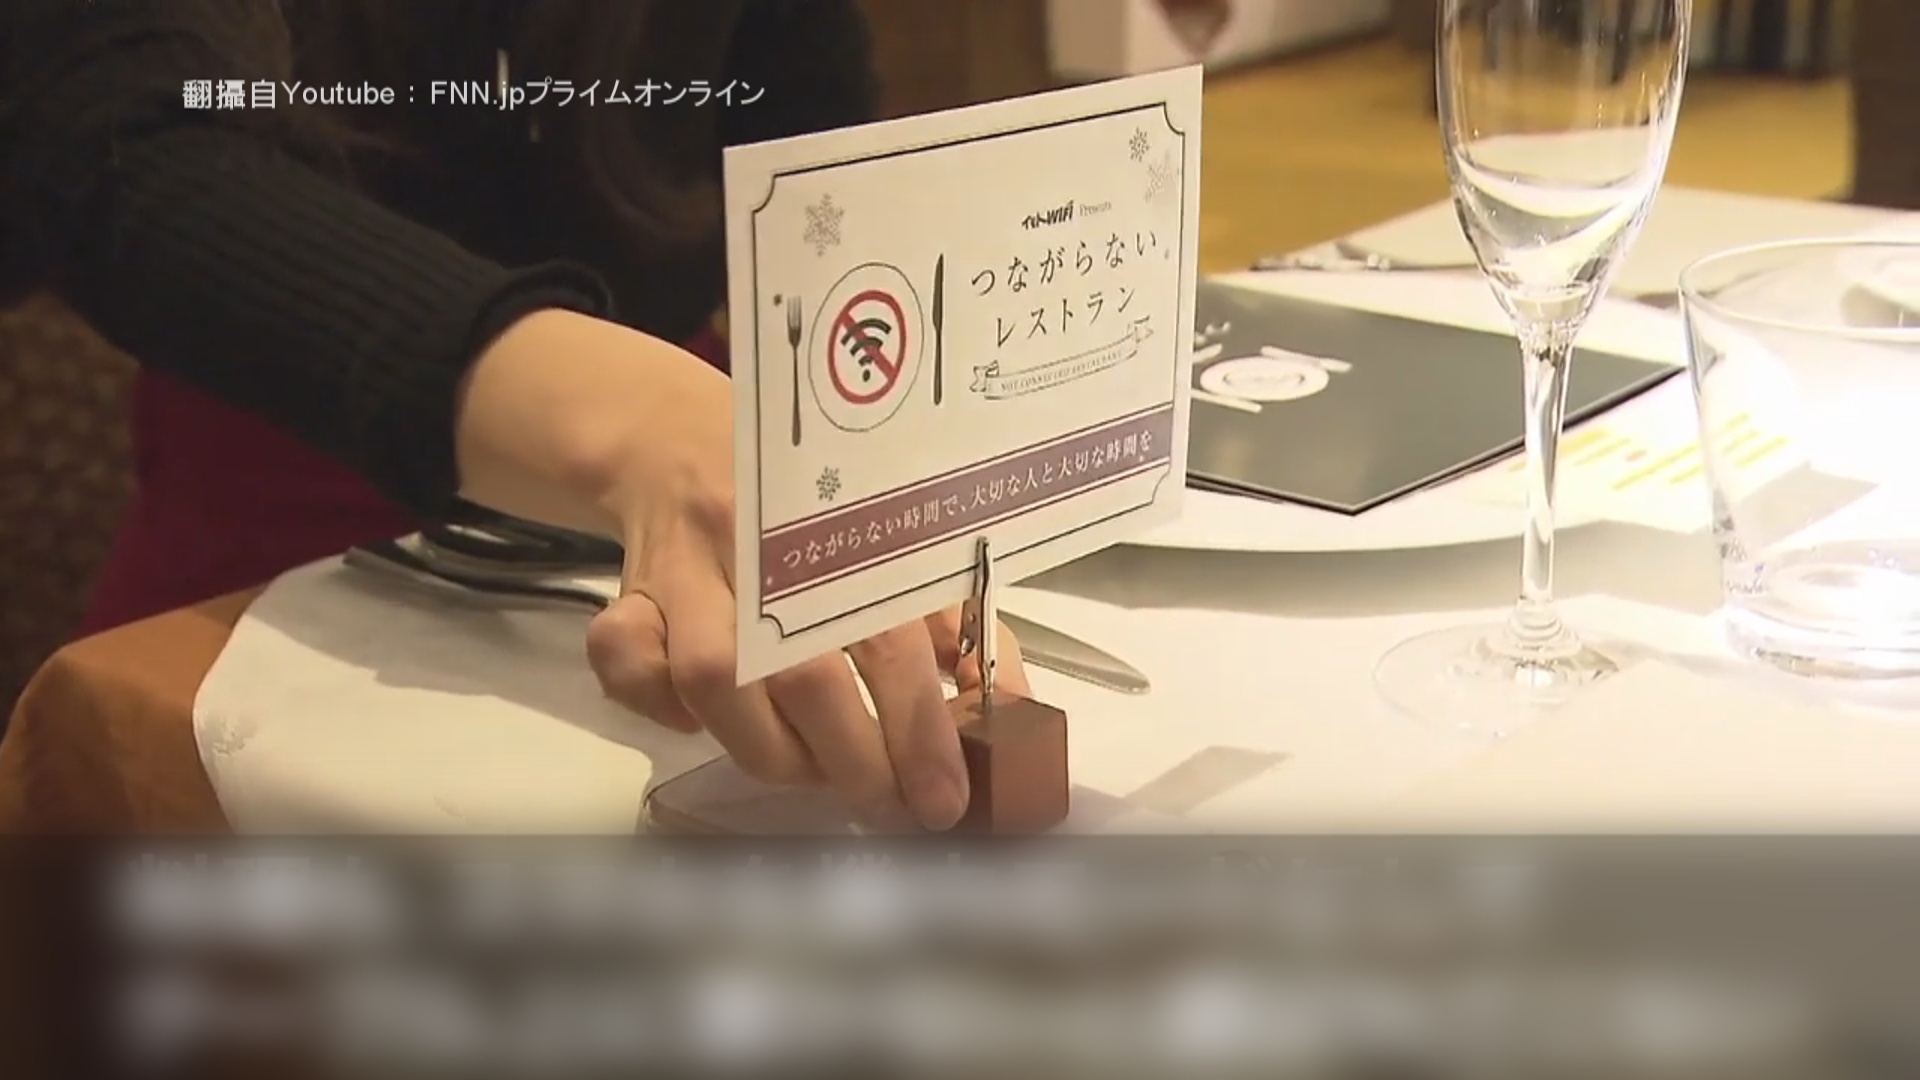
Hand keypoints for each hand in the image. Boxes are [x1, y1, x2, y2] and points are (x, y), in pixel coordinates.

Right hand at [569, 328, 1028, 831]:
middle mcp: (763, 543)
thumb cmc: (806, 508)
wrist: (680, 438)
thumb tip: (1011, 718)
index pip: (891, 638)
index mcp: (844, 526)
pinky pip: (623, 662)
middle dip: (853, 763)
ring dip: (767, 750)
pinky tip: (698, 719)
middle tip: (887, 809)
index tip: (945, 800)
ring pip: (711, 683)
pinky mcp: (624, 591)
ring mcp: (687, 568)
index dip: (920, 730)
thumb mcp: (895, 545)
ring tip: (811, 772)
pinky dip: (657, 707)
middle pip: (802, 673)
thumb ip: (958, 627)